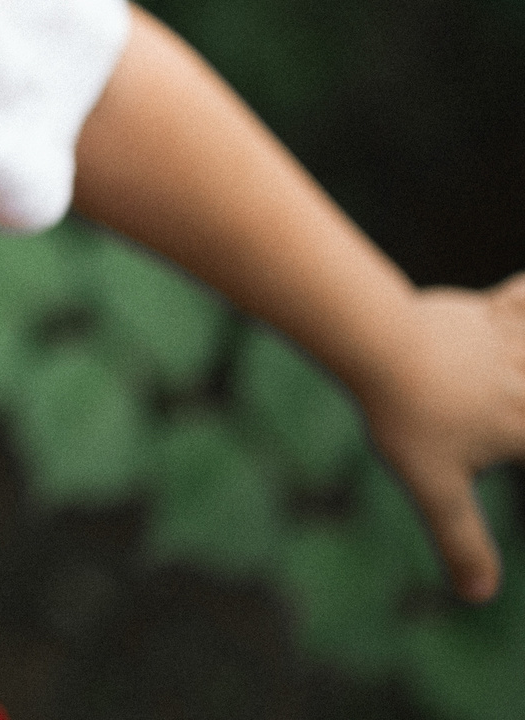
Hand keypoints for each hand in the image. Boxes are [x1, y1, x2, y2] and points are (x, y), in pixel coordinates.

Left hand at [357, 274, 524, 602]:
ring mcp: (514, 346)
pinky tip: (522, 292)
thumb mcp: (433, 488)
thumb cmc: (405, 415)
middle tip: (521, 404)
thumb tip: (478, 596)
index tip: (524, 444)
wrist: (378, 342)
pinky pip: (522, 298)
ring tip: (523, 367)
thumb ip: (461, 541)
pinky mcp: (490, 313)